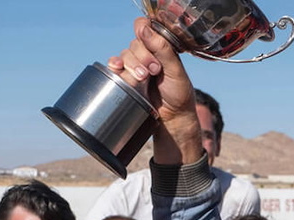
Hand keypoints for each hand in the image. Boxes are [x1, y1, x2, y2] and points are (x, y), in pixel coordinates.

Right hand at [107, 18, 202, 163]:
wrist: (172, 118)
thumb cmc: (179, 94)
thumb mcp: (175, 70)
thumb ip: (162, 49)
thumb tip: (145, 28)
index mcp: (161, 46)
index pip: (145, 27)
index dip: (143, 31)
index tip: (147, 41)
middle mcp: (147, 53)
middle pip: (134, 44)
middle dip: (142, 57)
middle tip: (154, 71)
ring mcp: (135, 65)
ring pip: (125, 56)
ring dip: (132, 66)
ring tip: (143, 79)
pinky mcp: (126, 77)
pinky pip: (115, 66)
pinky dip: (114, 66)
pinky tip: (117, 69)